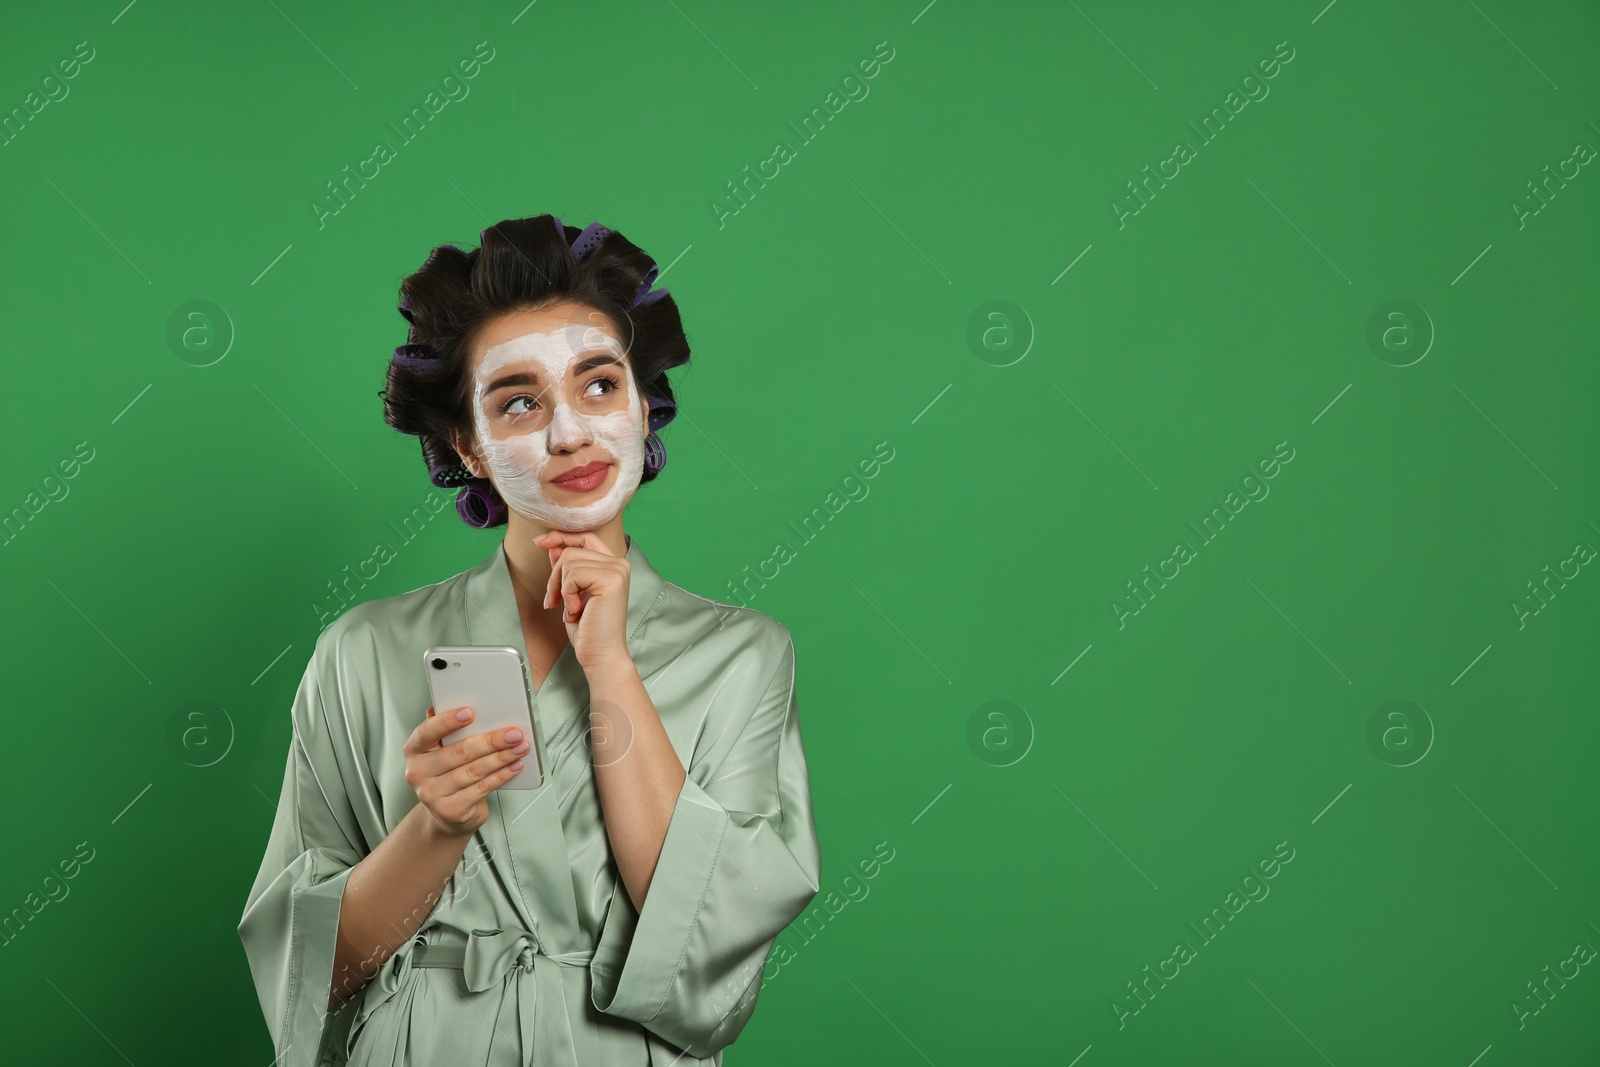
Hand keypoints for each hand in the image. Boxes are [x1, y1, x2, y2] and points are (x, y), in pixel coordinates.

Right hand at [403, 706, 531, 836]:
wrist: (446, 814)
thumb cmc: (447, 774)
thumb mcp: (441, 750)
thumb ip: (448, 729)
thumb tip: (461, 704)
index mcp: (414, 750)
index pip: (427, 732)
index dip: (448, 721)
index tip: (471, 712)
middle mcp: (418, 772)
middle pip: (459, 752)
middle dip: (491, 741)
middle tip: (513, 733)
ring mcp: (432, 794)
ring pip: (473, 771)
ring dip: (501, 757)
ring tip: (520, 748)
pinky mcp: (450, 810)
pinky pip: (481, 788)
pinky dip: (501, 775)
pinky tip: (514, 766)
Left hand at [533, 530, 632, 672]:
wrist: (601, 655)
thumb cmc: (588, 629)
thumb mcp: (571, 592)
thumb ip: (566, 567)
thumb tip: (553, 545)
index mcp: (613, 565)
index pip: (584, 537)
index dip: (560, 537)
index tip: (539, 542)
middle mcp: (619, 563)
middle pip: (570, 550)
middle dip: (554, 577)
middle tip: (555, 602)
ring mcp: (617, 570)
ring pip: (568, 560)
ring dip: (559, 588)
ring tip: (569, 609)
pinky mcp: (611, 579)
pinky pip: (572, 574)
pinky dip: (566, 594)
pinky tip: (576, 611)